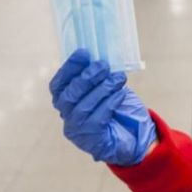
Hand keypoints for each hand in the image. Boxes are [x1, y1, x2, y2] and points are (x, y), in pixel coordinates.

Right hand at [49, 49, 156, 165]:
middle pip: (70, 95)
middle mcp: (67, 116)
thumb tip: (101, 57)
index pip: (59, 84)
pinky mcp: (92, 139)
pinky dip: (109, 103)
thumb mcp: (106, 89)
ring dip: (102, 89)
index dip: (69, 68)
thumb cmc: (115, 109)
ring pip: (84, 106)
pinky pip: (98, 119)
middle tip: (104, 65)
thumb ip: (99, 76)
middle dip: (87, 78)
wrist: (131, 137)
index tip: (83, 52)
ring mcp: (77, 129)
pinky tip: (120, 94)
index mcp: (66, 101)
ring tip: (118, 78)